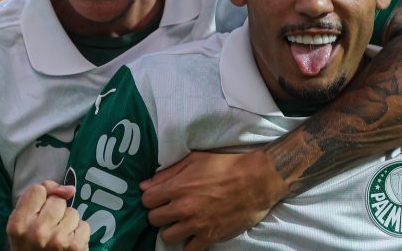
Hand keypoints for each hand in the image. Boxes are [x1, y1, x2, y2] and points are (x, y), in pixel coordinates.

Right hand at [7, 180, 89, 250]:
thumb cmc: (31, 246)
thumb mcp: (24, 223)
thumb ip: (38, 198)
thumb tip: (70, 189)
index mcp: (17, 224)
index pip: (37, 190)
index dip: (42, 199)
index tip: (39, 213)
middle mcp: (35, 232)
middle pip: (57, 201)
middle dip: (56, 212)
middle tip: (48, 230)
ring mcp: (56, 240)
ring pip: (73, 212)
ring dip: (69, 223)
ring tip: (58, 239)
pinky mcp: (74, 247)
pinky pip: (84, 225)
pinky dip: (79, 234)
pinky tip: (68, 245)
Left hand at [140, 150, 287, 250]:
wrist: (256, 181)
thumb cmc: (226, 165)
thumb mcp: (195, 159)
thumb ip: (168, 172)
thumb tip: (145, 184)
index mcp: (177, 187)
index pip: (146, 200)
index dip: (152, 198)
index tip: (160, 197)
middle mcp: (183, 208)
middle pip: (153, 219)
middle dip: (160, 214)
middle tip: (172, 209)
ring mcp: (195, 225)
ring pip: (167, 237)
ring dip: (172, 230)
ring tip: (182, 223)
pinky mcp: (209, 237)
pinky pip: (188, 250)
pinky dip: (189, 243)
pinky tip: (194, 234)